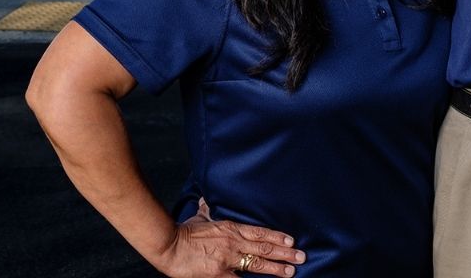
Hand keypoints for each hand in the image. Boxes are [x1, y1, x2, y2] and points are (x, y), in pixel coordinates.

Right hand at [155, 216, 304, 276]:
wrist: (169, 245)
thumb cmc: (183, 231)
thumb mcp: (199, 218)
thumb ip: (207, 211)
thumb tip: (207, 200)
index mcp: (230, 228)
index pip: (259, 232)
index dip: (276, 236)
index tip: (291, 240)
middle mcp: (233, 242)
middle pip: (264, 247)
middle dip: (284, 252)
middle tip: (301, 256)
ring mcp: (227, 259)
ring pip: (257, 264)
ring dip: (276, 268)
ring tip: (291, 271)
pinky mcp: (219, 274)